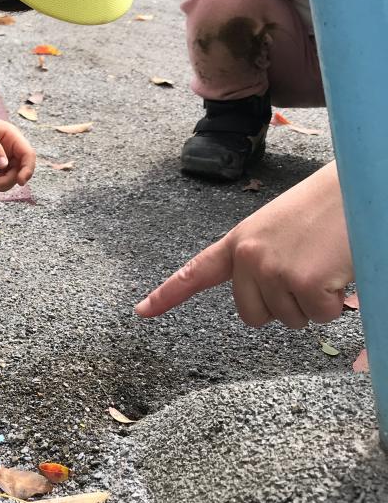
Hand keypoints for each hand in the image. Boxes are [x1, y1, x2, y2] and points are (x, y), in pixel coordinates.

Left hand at [0, 101, 35, 190]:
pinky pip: (1, 177)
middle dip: (7, 180)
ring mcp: (5, 157)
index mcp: (13, 137)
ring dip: (0, 183)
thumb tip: (3, 165)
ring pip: (11, 177)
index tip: (20, 182)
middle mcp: (12, 148)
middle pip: (20, 170)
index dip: (27, 169)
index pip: (28, 155)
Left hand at [135, 161, 352, 328]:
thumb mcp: (280, 228)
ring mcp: (273, 270)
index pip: (196, 271)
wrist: (361, 182)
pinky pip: (318, 317)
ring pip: (290, 319)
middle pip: (253, 316)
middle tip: (307, 272)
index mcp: (240, 240)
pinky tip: (338, 269)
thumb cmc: (327, 206)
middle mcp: (249, 256)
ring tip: (325, 262)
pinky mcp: (302, 283)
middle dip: (282, 306)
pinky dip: (334, 302)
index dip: (167, 295)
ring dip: (313, 301)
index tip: (141, 311)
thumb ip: (260, 258)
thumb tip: (264, 300)